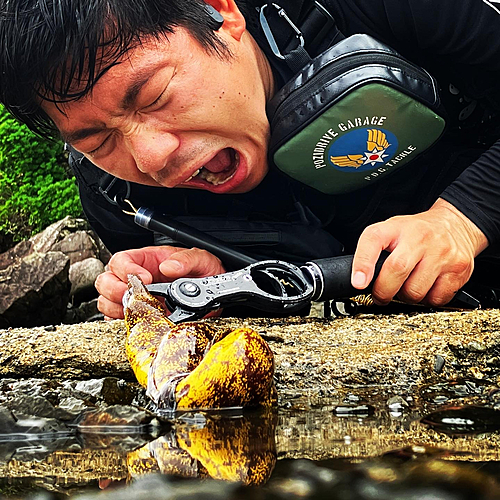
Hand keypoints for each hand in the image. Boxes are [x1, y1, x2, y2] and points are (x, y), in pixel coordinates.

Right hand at [95, 245, 225, 318]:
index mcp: (147, 260)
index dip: (127, 269)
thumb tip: (169, 266)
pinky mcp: (139, 317)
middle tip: (132, 296)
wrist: (214, 295)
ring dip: (116, 307)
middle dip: (114, 289)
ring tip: (135, 310)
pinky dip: (121, 323)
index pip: (121, 260)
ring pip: (106, 301)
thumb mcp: (202, 259)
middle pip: (106, 280)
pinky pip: (117, 321)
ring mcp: (136, 299)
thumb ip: (188, 259)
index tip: (144, 278)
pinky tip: (136, 322)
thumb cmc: (204, 273)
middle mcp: (137, 278)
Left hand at [351, 198, 488, 305]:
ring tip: (407, 286)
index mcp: (396, 227)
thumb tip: (359, 281)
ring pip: (416, 291)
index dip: (362, 263)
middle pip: (397, 270)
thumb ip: (372, 252)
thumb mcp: (390, 231)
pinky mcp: (459, 270)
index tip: (358, 282)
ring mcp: (442, 253)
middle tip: (381, 295)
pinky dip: (427, 300)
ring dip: (406, 297)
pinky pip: (436, 299)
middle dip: (384, 291)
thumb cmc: (416, 233)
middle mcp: (420, 238)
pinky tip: (426, 286)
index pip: (373, 239)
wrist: (455, 225)